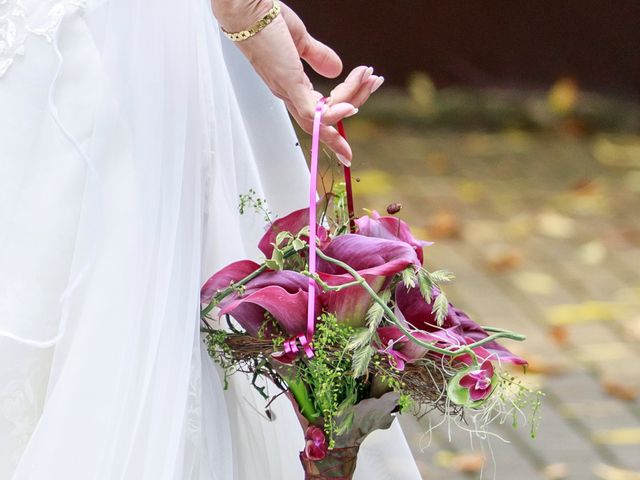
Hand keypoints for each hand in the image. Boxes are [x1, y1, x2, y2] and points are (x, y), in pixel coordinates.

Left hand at [212, 0, 383, 164]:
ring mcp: (288, 92)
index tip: (356, 121)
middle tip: (375, 81)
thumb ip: (318, 56)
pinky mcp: (289, 85)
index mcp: (290, 86)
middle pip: (325, 119)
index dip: (338, 119)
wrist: (247, 8)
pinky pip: (314, 111)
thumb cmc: (266, 20)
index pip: (318, 113)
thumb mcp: (299, 40)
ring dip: (352, 99)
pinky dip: (334, 114)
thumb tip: (337, 69)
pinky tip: (351, 107)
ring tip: (369, 78)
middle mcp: (288, 95)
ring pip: (325, 115)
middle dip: (355, 104)